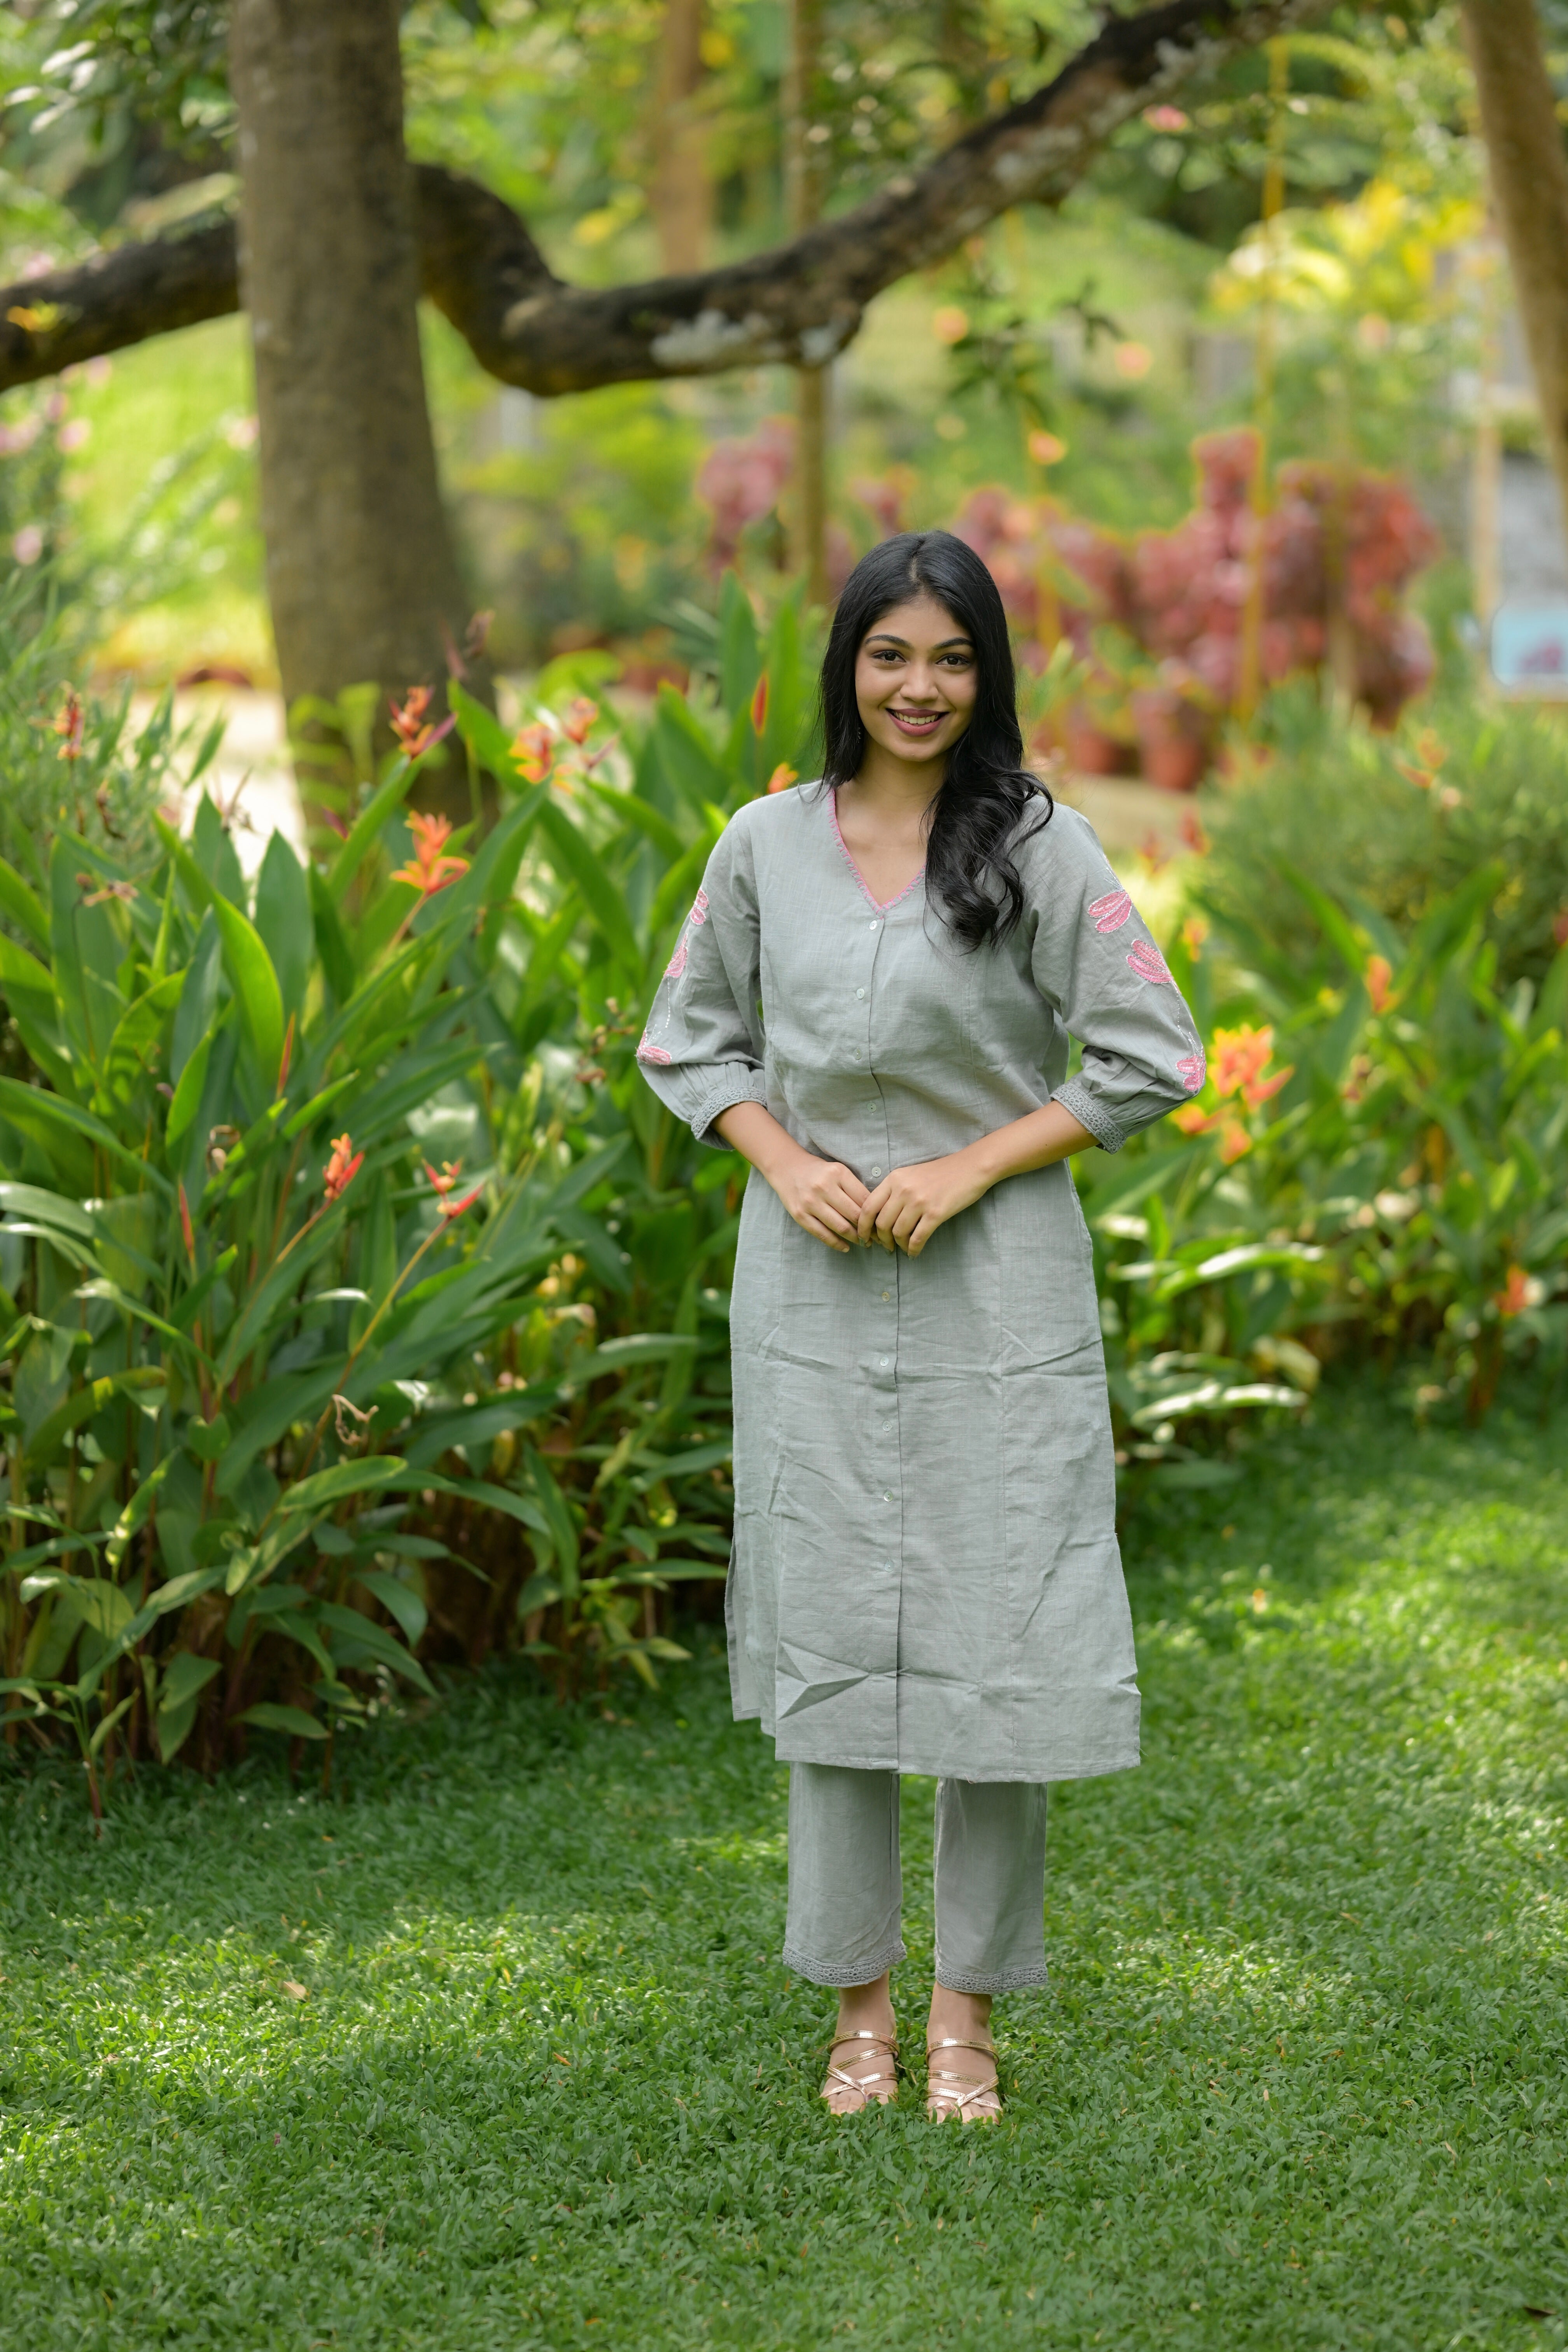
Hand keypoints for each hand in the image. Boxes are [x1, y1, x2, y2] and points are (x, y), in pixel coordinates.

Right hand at [768, 1142, 870, 1253]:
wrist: (787, 1168)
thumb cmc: (819, 1172)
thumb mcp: (839, 1171)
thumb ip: (855, 1188)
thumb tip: (875, 1213)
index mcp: (838, 1173)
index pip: (864, 1199)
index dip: (876, 1214)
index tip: (881, 1223)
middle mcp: (824, 1187)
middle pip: (854, 1214)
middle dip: (868, 1229)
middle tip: (875, 1237)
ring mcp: (810, 1202)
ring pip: (840, 1227)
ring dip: (855, 1238)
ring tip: (863, 1242)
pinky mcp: (799, 1214)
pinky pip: (822, 1234)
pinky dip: (837, 1244)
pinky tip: (845, 1247)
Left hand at [856, 1149, 989, 1256]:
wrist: (971, 1167)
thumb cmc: (941, 1172)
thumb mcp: (911, 1175)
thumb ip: (894, 1191)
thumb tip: (879, 1216)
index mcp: (894, 1179)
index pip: (868, 1207)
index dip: (863, 1227)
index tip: (864, 1238)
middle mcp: (903, 1190)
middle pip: (881, 1223)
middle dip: (881, 1240)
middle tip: (886, 1247)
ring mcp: (919, 1202)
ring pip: (898, 1233)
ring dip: (898, 1245)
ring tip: (902, 1248)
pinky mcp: (935, 1213)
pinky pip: (917, 1238)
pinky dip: (913, 1249)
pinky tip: (914, 1253)